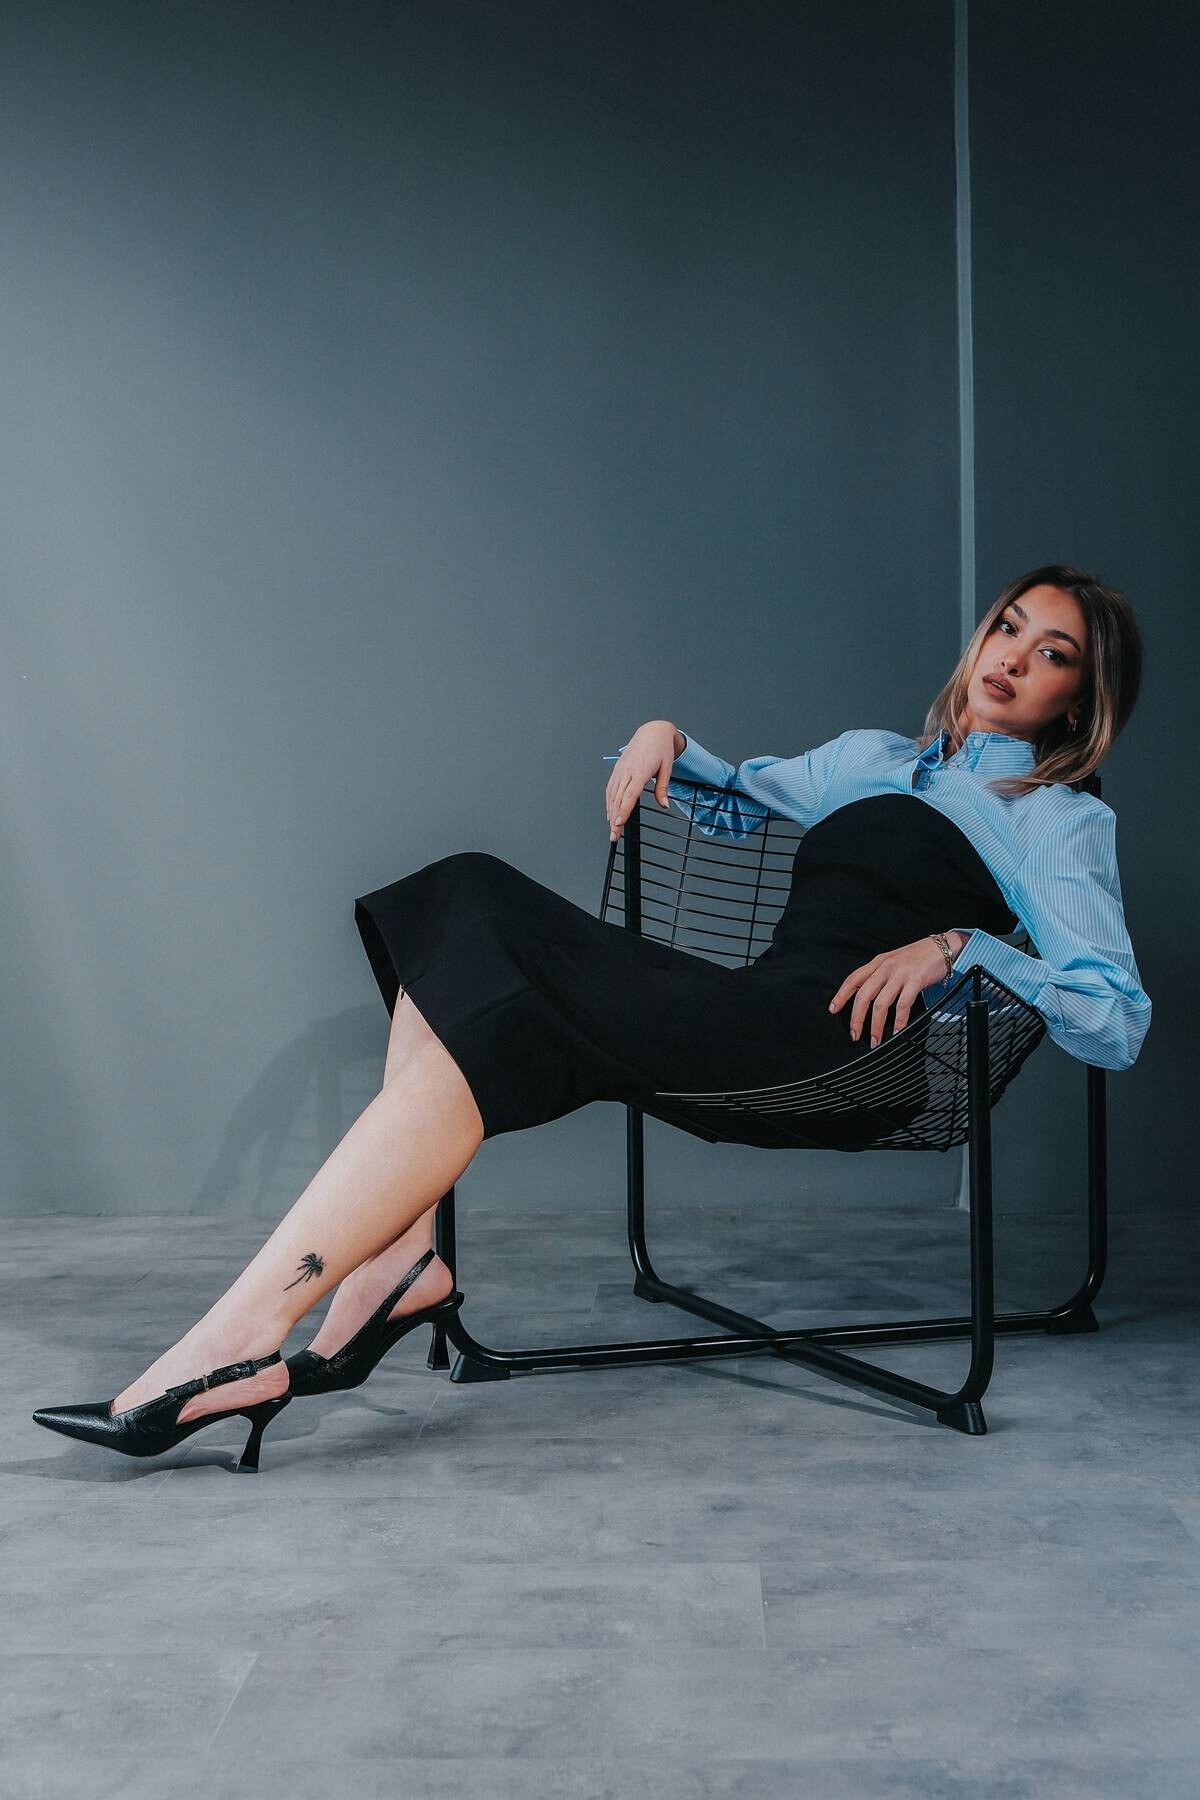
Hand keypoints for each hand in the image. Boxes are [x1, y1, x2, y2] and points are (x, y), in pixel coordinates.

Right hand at [605, 720, 677, 842]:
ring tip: (612, 829)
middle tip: (614, 836)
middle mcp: (627, 771)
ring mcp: (620, 770)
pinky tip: (610, 814)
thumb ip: (662, 788)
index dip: (623, 810)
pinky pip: (610, 789)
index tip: (619, 823)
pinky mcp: (617, 770)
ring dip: (610, 813)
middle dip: (615, 819)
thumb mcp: (667, 768)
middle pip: (618, 799)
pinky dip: (609, 803)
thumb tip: (664, 805)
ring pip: (612, 795)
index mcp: (640, 770)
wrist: (652, 732)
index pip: (630, 794)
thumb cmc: (661, 749)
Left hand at [827, 932, 966, 1048]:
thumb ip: (879, 976)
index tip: (833, 1009)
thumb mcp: (893, 962)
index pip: (853, 979)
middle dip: (857, 1018)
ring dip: (876, 1026)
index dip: (841, 995)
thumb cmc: (917, 957)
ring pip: (881, 1003)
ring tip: (876, 1040)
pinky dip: (899, 1021)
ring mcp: (900, 974)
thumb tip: (867, 996)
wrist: (942, 947)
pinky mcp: (915, 980)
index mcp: (878, 963)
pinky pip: (903, 1005)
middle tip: (855, 1034)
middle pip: (863, 995)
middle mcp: (886, 968)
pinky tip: (897, 1031)